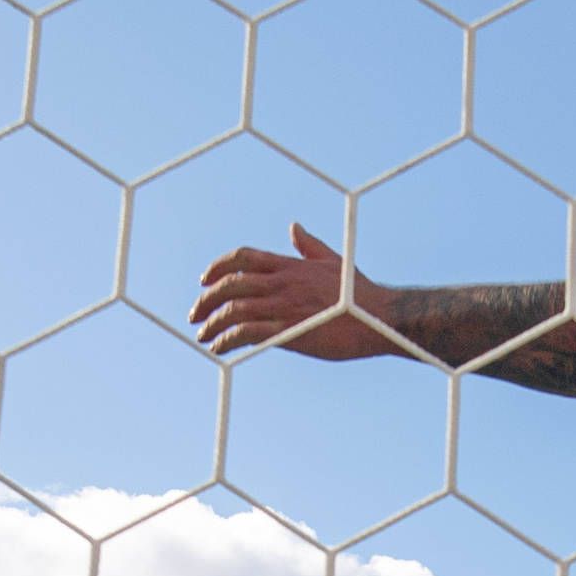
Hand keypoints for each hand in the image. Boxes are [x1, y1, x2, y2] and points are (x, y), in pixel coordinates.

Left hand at [196, 226, 394, 360]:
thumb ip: (309, 246)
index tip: (204, 280)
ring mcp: (285, 306)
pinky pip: (248, 333)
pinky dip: (227, 340)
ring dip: (212, 323)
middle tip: (195, 314)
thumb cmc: (359, 293)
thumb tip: (294, 227)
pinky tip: (219, 348)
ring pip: (234, 309)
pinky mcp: (290, 332)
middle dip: (207, 299)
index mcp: (290, 265)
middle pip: (231, 284)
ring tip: (202, 336)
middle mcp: (283, 283)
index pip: (243, 257)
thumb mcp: (332, 260)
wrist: (380, 317)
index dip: (217, 267)